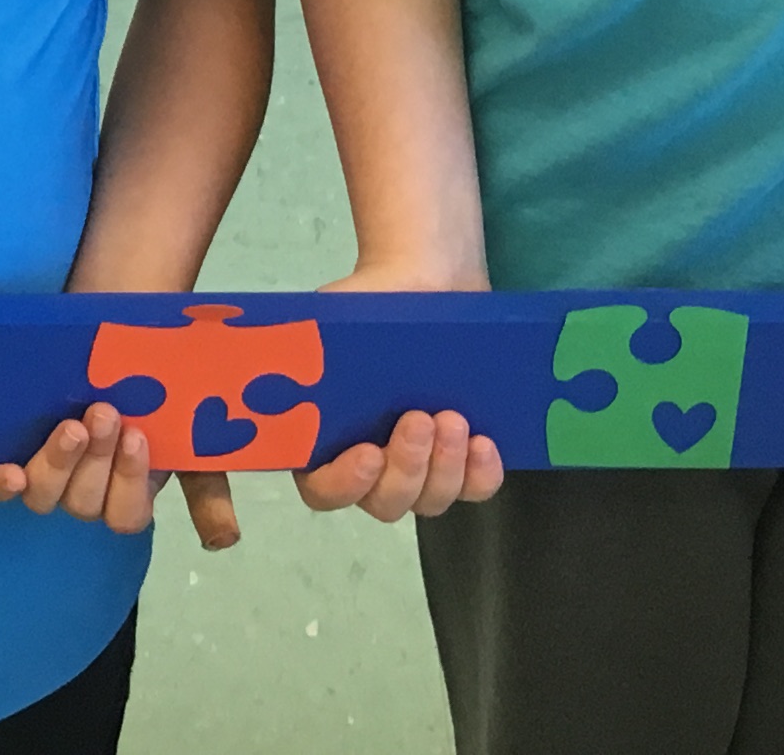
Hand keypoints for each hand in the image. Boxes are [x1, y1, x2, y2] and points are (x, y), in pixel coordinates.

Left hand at [0, 407, 240, 549]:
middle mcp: (88, 492)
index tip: (138, 434)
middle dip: (96, 460)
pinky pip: (6, 486)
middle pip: (84, 503)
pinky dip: (5, 485)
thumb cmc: (163, 389)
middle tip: (105, 413)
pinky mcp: (22, 452)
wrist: (125, 334)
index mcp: (130, 494)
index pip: (126, 514)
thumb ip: (208, 489)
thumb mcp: (194, 437)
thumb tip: (223, 541)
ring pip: (46, 497)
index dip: (129, 481)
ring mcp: (52, 474)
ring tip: (72, 424)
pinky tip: (9, 472)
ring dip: (59, 464)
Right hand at [293, 261, 504, 520]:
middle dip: (405, 469)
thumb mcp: (330, 318)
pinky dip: (480, 475)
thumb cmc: (370, 303)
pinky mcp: (462, 457)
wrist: (426, 281)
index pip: (322, 489)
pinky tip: (483, 443)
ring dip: (443, 469)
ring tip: (453, 418)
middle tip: (419, 419)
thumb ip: (310, 348)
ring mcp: (420, 466)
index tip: (368, 453)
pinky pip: (474, 489)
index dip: (342, 485)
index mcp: (327, 440)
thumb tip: (300, 364)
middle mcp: (372, 465)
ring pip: (429, 501)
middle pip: (383, 502)